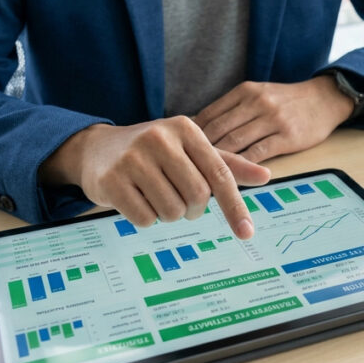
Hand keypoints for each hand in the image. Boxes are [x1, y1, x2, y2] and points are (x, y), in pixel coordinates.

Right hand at [38, 118, 270, 238]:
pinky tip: (135, 199)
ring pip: (172, 211)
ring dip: (169, 214)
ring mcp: (133, 158)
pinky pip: (145, 219)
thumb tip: (266, 176)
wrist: (97, 149)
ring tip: (155, 195)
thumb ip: (227, 165)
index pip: (219, 174)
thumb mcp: (190, 150)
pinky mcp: (111, 181)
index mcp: (185, 128)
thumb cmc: (154, 152)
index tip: (247, 233)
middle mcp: (160, 138)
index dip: (235, 206)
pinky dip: (145, 218)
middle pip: (197, 197)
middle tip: (180, 200)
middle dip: (193, 209)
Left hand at [193, 77, 353, 162]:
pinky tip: (231, 178)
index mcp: (245, 91)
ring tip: (203, 178)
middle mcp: (256, 102)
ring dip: (218, 162)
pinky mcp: (287, 136)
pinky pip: (257, 154)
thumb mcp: (258, 94)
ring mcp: (272, 119)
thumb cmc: (286, 101)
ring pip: (235, 143)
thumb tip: (196, 128)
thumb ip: (232, 109)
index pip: (209, 114)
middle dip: (198, 152)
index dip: (191, 136)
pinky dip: (241, 167)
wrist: (324, 99)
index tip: (179, 153)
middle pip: (218, 130)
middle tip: (184, 171)